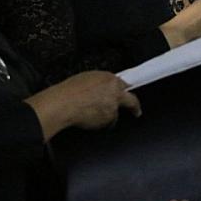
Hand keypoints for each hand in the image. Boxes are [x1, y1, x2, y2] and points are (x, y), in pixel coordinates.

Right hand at [24, 71, 140, 140]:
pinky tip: (88, 116)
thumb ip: (102, 83)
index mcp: (111, 80)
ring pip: (114, 113)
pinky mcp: (107, 120)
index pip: (125, 84)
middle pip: (132, 101)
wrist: (64, 104)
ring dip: (107, 114)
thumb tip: (105, 87)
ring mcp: (113, 108)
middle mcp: (115, 93)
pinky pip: (105, 121)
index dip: (125, 90)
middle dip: (135, 106)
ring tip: (91, 111)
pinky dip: (99, 121)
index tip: (128, 93)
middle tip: (136, 111)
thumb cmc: (71, 90)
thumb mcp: (88, 78)